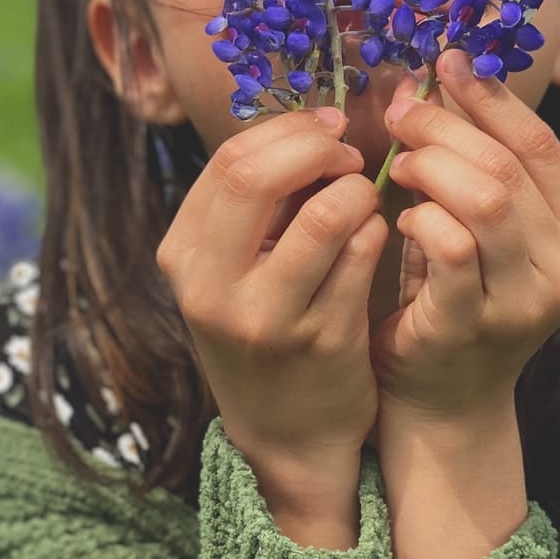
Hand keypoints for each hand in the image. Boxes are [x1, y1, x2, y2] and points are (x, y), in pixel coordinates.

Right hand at [156, 106, 387, 489]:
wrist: (287, 434)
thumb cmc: (265, 327)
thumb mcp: (232, 269)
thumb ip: (258, 202)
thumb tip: (313, 125)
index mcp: (183, 256)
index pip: (229, 161)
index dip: (287, 132)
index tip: (325, 129)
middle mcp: (212, 288)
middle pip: (255, 175)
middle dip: (316, 148)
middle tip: (348, 153)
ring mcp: (267, 319)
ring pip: (327, 212)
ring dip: (358, 190)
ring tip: (363, 200)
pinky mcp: (324, 341)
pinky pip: (364, 253)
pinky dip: (377, 230)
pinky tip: (374, 239)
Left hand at [371, 47, 559, 427]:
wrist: (444, 394)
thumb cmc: (457, 292)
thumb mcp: (483, 224)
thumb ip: (477, 161)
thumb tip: (438, 75)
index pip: (541, 144)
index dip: (490, 97)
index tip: (446, 63)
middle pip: (508, 166)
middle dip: (446, 127)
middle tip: (402, 112)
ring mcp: (528, 301)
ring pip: (486, 200)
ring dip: (431, 167)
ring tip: (400, 165)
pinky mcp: (476, 325)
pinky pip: (450, 247)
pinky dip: (420, 217)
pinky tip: (401, 217)